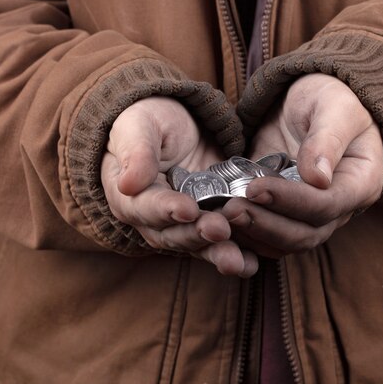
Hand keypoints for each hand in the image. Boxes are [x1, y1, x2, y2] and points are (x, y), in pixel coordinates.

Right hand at [101, 96, 257, 276]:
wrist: (177, 125)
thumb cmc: (150, 120)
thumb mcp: (140, 125)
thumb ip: (137, 152)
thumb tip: (129, 183)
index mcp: (130, 196)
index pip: (145, 207)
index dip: (166, 210)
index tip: (187, 209)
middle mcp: (154, 219)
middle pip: (174, 235)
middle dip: (197, 235)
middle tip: (220, 230)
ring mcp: (184, 225)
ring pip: (199, 245)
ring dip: (217, 254)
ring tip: (238, 261)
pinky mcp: (210, 222)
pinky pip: (221, 243)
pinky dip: (238, 254)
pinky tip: (253, 263)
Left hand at [223, 74, 382, 257]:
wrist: (314, 102)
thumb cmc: (333, 98)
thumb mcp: (334, 106)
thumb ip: (327, 139)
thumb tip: (318, 179)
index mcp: (360, 182)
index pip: (327, 206)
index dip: (291, 201)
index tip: (256, 188)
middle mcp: (339, 207)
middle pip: (306, 234)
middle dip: (266, 225)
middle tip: (231, 210)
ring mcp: (311, 214)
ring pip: (285, 242)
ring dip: (253, 234)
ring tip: (222, 216)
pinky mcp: (285, 213)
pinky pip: (268, 236)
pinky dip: (246, 234)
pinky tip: (221, 221)